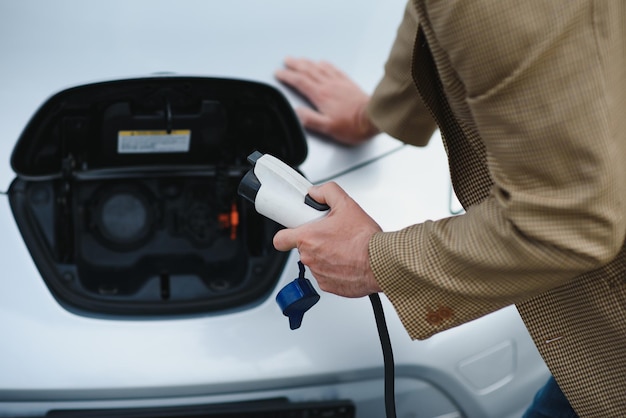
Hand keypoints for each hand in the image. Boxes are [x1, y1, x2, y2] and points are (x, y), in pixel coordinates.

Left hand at [273, 182, 382, 297]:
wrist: (381, 262)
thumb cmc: (364, 238)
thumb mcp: (346, 204)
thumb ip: (327, 192)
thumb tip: (315, 192)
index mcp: (308, 237)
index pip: (280, 239)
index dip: (286, 234)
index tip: (293, 231)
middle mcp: (310, 258)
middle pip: (303, 248)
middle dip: (315, 241)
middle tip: (332, 235)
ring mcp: (319, 274)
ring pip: (316, 262)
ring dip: (326, 256)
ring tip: (344, 248)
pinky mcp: (329, 286)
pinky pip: (326, 276)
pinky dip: (335, 270)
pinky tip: (348, 262)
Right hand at [275, 57, 378, 144]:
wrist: (373, 118)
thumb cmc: (352, 125)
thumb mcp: (327, 127)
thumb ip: (310, 119)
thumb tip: (296, 112)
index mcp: (321, 95)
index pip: (300, 82)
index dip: (287, 76)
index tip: (279, 73)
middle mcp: (328, 85)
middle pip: (307, 70)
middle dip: (294, 65)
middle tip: (286, 61)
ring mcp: (338, 82)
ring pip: (319, 67)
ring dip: (307, 62)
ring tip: (299, 59)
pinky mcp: (347, 83)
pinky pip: (333, 69)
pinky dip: (325, 64)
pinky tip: (322, 63)